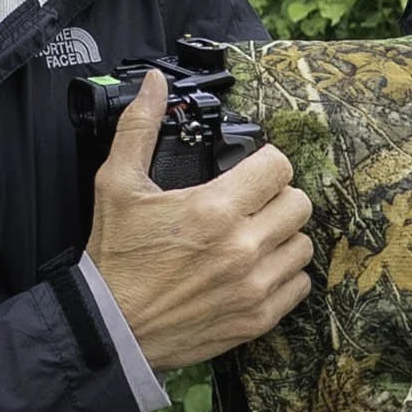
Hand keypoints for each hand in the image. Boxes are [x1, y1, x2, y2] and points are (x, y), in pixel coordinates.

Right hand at [86, 71, 314, 370]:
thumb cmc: (115, 257)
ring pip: (302, 244)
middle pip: (299, 203)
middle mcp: (242, 247)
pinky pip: (298, 285)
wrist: (109, 329)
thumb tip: (155, 83)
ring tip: (254, 236)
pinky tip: (256, 269)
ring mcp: (253, 286)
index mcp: (214, 209)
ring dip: (283, 236)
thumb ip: (139, 127)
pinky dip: (283, 274)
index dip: (266, 163)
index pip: (279, 167)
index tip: (251, 171)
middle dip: (277, 198)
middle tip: (252, 204)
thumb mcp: (118, 184)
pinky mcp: (256, 318)